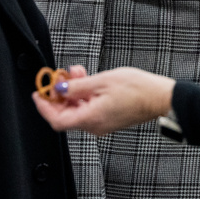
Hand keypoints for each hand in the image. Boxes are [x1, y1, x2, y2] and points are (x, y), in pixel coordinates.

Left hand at [33, 66, 175, 134]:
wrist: (160, 97)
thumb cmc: (137, 89)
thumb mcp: (101, 81)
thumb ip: (77, 87)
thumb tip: (59, 90)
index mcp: (90, 119)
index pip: (57, 120)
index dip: (44, 107)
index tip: (39, 94)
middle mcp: (94, 125)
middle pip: (66, 115)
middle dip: (59, 95)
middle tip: (59, 76)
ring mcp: (102, 124)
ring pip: (78, 110)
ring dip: (72, 92)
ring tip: (76, 72)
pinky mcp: (109, 119)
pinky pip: (89, 109)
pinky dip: (84, 96)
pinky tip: (88, 81)